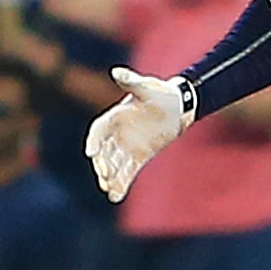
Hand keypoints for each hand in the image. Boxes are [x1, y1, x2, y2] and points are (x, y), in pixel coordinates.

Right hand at [85, 68, 188, 201]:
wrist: (179, 106)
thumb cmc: (162, 93)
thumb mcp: (147, 87)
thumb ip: (131, 81)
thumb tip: (116, 71)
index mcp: (115, 116)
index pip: (99, 130)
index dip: (94, 141)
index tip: (91, 153)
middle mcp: (117, 133)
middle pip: (104, 151)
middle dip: (102, 163)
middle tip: (103, 175)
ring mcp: (127, 146)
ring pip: (114, 165)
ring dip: (109, 177)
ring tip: (107, 189)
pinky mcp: (138, 157)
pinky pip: (127, 173)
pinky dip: (122, 185)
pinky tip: (115, 197)